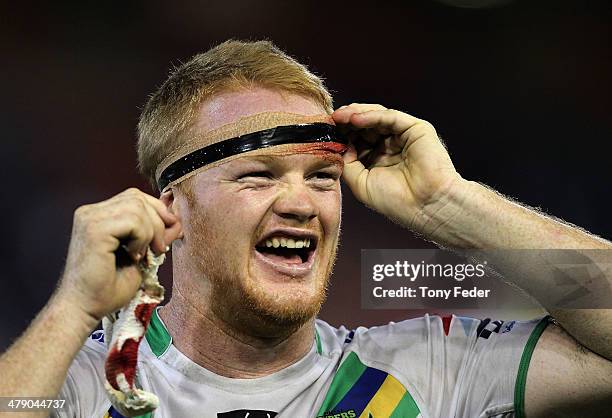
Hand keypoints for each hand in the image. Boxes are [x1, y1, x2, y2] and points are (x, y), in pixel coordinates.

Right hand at [56, 188, 181, 321]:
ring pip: (137, 207)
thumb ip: (154, 235)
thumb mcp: (140, 255)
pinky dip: (142, 238)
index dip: (157, 212)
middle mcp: (91, 212)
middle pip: (138, 198)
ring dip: (151, 232)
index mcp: (99, 215)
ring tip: (143, 255)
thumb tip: (175, 221)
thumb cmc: (108, 288)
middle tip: (159, 248)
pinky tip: (134, 256)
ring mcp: (90, 218)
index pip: (136, 197)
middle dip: (158, 221)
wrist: (85, 308)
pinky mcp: (93, 230)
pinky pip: (133, 220)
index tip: (168, 235)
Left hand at [333, 103, 462, 231]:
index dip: (341, 134)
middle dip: (345, 122)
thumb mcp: (360, 183)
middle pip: (364, 125)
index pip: (357, 139)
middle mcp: (391, 145)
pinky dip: (371, 116)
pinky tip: (355, 119)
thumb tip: (337, 145)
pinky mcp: (416, 129)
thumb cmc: (396, 201)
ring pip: (376, 117)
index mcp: (378, 158)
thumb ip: (347, 163)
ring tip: (338, 117)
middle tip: (329, 121)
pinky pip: (389, 117)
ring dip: (355, 114)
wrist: (425, 207)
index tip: (324, 132)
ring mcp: (403, 136)